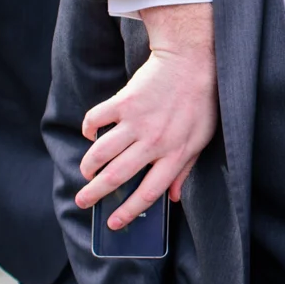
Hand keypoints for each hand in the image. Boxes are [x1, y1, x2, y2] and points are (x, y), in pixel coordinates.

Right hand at [78, 4, 217, 226]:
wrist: (190, 60)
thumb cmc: (199, 102)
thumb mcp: (201, 139)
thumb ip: (185, 170)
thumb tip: (173, 199)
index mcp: (176, 154)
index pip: (149, 192)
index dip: (129, 211)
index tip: (114, 223)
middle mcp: (155, 142)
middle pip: (117, 177)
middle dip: (96, 193)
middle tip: (83, 201)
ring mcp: (138, 122)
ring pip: (102, 153)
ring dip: (89, 166)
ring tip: (86, 172)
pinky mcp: (124, 102)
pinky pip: (96, 120)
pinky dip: (89, 129)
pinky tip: (91, 134)